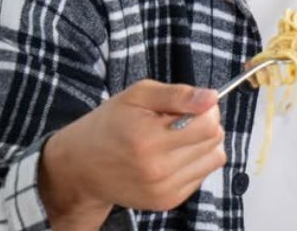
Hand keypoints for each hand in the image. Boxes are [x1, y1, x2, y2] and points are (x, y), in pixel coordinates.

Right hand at [39, 80, 226, 226]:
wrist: (82, 166)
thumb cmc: (110, 124)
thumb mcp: (137, 95)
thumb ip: (177, 94)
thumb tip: (212, 98)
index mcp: (148, 140)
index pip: (209, 124)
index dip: (205, 109)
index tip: (189, 107)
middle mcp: (157, 170)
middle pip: (214, 140)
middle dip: (204, 125)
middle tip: (177, 122)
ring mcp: (163, 190)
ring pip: (214, 159)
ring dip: (202, 145)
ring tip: (175, 139)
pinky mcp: (167, 201)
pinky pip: (202, 176)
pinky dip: (193, 162)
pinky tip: (171, 156)